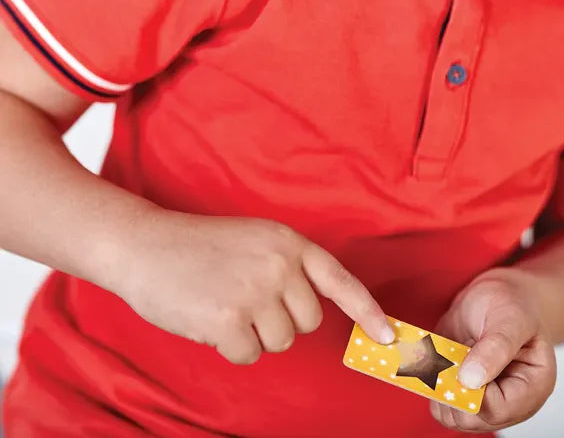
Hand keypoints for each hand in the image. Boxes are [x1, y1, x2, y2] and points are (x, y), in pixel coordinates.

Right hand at [110, 209, 394, 363]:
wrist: (143, 246)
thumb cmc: (199, 247)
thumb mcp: (255, 240)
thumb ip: (288, 267)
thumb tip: (314, 310)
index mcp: (289, 243)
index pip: (340, 282)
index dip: (367, 312)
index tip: (388, 337)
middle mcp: (279, 265)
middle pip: (308, 323)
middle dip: (280, 322)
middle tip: (245, 300)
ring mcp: (256, 292)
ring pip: (280, 342)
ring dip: (253, 335)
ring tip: (223, 305)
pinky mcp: (230, 319)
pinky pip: (249, 355)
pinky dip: (229, 347)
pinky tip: (209, 320)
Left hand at [431, 267, 556, 432]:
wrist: (496, 296)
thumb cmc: (513, 304)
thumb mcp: (510, 318)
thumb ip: (495, 348)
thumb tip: (471, 380)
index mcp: (533, 387)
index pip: (498, 410)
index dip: (472, 394)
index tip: (456, 367)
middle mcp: (511, 402)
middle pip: (472, 420)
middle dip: (451, 391)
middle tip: (445, 358)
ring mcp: (486, 400)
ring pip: (452, 416)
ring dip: (438, 387)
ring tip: (444, 355)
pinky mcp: (464, 393)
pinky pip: (440, 403)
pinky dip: (430, 383)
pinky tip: (437, 360)